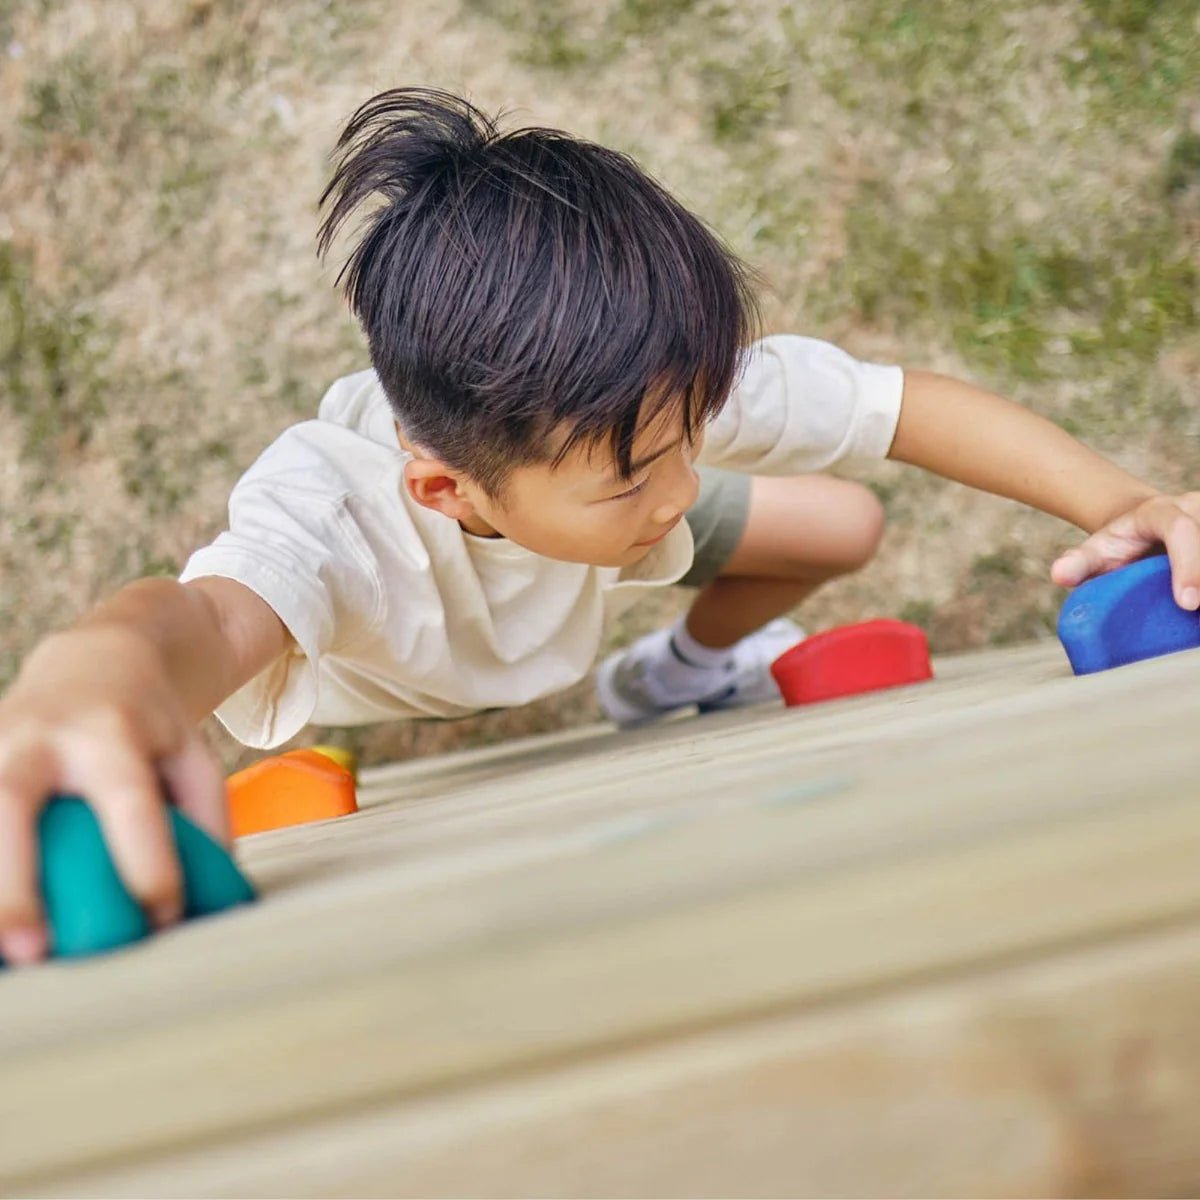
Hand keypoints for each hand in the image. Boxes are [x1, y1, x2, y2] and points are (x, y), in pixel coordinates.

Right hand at [0, 626, 226, 965]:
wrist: (92, 661)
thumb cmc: (148, 726)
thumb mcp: (191, 753)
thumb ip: (206, 816)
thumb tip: (213, 893)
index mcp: (110, 734)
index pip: (130, 802)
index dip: (147, 861)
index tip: (162, 915)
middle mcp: (40, 737)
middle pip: (13, 800)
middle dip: (16, 879)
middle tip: (32, 950)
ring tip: (2, 953)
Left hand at [1051, 492, 1199, 610]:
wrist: (1143, 527)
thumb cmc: (1119, 545)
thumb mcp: (1097, 550)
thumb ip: (1079, 562)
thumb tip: (1059, 575)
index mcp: (1163, 512)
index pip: (1180, 530)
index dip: (1189, 565)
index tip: (1187, 602)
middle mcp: (1196, 507)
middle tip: (1197, 617)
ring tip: (1197, 621)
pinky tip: (1198, 620)